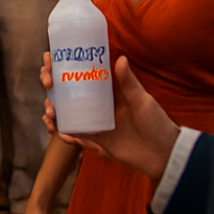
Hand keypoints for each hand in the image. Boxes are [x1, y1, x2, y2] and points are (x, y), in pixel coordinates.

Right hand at [41, 54, 179, 182]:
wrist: (165, 156)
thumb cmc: (157, 124)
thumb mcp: (142, 101)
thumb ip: (129, 82)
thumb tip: (120, 58)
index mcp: (107, 90)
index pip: (80, 74)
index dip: (62, 66)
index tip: (49, 61)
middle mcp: (98, 104)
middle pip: (67, 93)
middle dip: (52, 89)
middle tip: (48, 85)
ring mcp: (96, 123)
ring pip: (67, 114)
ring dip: (54, 112)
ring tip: (50, 113)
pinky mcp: (98, 141)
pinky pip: (77, 136)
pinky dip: (67, 134)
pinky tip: (61, 132)